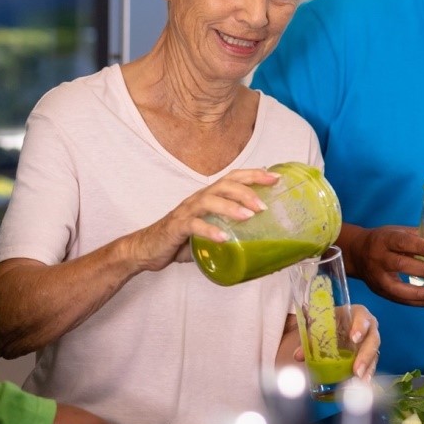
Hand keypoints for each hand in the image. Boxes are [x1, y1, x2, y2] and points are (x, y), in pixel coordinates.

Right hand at [124, 168, 279, 270]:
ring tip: (249, 217)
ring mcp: (186, 211)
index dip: (253, 175)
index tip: (275, 178)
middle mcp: (198, 198)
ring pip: (209, 201)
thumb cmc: (182, 238)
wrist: (148, 248)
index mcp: (208, 196)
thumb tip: (260, 244)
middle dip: (246, 191)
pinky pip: (194, 225)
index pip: (233, 178)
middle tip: (264, 205)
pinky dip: (210, 230)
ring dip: (231, 207)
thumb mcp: (210, 231)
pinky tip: (224, 238)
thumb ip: (230, 231)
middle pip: (224, 185)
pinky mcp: (177, 227)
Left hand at [283, 305, 380, 379]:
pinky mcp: (368, 356)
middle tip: (357, 368)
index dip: (360, 327)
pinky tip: (361, 382)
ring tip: (359, 378)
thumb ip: (309, 337)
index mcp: (357, 314)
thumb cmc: (327, 322)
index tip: (353, 338)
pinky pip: (370, 365)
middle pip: (372, 340)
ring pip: (374, 354)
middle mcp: (368, 328)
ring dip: (367, 367)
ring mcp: (369, 343)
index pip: (363, 318)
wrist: (330, 326)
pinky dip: (366, 373)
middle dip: (366, 354)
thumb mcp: (318, 325)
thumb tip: (299, 355)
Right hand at [346, 225, 423, 305]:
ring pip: (398, 289)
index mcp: (384, 240)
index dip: (419, 246)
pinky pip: (400, 300)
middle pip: (400, 265)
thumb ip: (419, 235)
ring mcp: (378, 278)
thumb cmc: (383, 241)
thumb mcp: (396, 232)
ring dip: (420, 293)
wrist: (356, 254)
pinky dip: (418, 302)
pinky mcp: (380, 291)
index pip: (401, 242)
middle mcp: (378, 259)